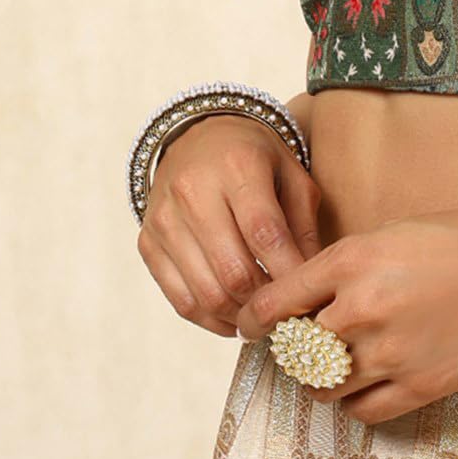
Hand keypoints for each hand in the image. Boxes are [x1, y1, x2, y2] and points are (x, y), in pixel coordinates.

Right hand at [136, 114, 323, 336]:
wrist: (197, 138)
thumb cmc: (254, 159)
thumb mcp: (291, 175)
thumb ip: (304, 226)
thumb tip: (310, 282)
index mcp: (237, 165)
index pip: (264, 233)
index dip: (288, 273)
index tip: (307, 295)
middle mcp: (194, 190)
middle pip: (234, 271)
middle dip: (266, 300)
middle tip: (288, 311)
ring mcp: (165, 219)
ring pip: (206, 294)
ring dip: (240, 317)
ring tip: (264, 316)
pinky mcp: (148, 243)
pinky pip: (181, 301)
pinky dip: (212, 320)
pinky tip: (235, 317)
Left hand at [233, 204, 457, 423]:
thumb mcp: (397, 231)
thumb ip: (347, 264)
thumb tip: (303, 296)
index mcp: (355, 260)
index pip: (276, 302)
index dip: (253, 318)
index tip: (248, 324)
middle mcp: (363, 309)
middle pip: (294, 348)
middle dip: (289, 347)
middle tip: (295, 341)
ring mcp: (391, 355)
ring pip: (322, 386)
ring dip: (319, 377)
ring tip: (333, 360)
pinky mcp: (420, 389)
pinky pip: (361, 411)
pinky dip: (354, 399)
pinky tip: (367, 378)